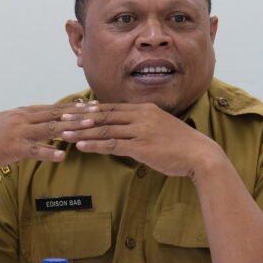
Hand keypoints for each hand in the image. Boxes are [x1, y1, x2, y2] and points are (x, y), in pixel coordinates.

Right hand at [0, 103, 97, 170]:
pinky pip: (34, 150)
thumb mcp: (7, 125)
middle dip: (79, 113)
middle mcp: (23, 119)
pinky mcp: (13, 148)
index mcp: (23, 113)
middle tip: (99, 112)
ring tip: (90, 127)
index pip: (53, 108)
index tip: (92, 105)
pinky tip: (63, 155)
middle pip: (56, 115)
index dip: (74, 107)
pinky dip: (49, 152)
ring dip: (71, 127)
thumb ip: (25, 124)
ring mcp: (19, 133)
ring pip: (50, 129)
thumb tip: (40, 125)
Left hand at [60, 103, 228, 177]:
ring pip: (105, 129)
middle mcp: (141, 116)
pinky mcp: (141, 146)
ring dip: (82, 132)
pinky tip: (81, 146)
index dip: (91, 109)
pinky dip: (94, 145)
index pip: (112, 107)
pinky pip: (112, 145)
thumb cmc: (181, 145)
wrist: (200, 155)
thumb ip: (143, 125)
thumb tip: (127, 129)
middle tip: (62, 118)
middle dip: (80, 117)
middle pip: (104, 115)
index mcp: (146, 109)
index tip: (74, 110)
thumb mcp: (161, 128)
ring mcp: (141, 130)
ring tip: (64, 134)